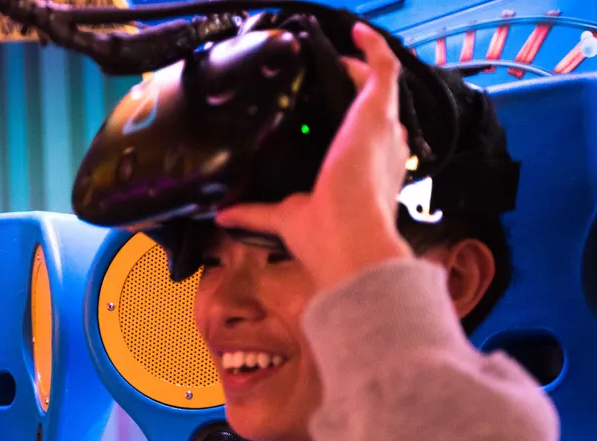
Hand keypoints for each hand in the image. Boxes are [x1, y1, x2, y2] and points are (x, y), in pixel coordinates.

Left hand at [215, 22, 413, 289]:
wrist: (349, 241)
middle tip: (325, 78)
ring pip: (379, 86)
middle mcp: (382, 149)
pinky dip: (372, 47)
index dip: (349, 121)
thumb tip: (223, 216)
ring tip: (335, 55)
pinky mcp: (377, 113)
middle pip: (373, 109)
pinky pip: (384, 68)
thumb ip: (256, 212)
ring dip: (358, 67)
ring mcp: (383, 130)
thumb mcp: (285, 215)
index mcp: (368, 174)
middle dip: (353, 92)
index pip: (364, 139)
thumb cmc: (326, 236)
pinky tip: (355, 31)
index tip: (324, 110)